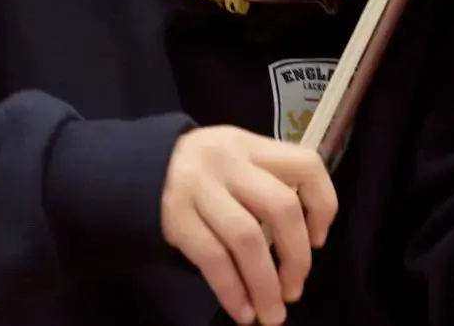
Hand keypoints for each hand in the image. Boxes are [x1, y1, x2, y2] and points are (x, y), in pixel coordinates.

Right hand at [160, 126, 337, 325]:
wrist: (131, 171)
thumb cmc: (198, 173)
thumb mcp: (233, 161)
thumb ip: (265, 184)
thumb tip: (303, 247)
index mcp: (250, 145)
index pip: (306, 165)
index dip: (322, 205)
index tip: (318, 240)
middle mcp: (228, 161)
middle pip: (281, 207)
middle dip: (296, 257)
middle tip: (295, 289)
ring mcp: (199, 188)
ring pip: (248, 238)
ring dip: (265, 284)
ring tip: (271, 313)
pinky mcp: (176, 217)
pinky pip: (213, 259)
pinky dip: (232, 290)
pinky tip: (242, 310)